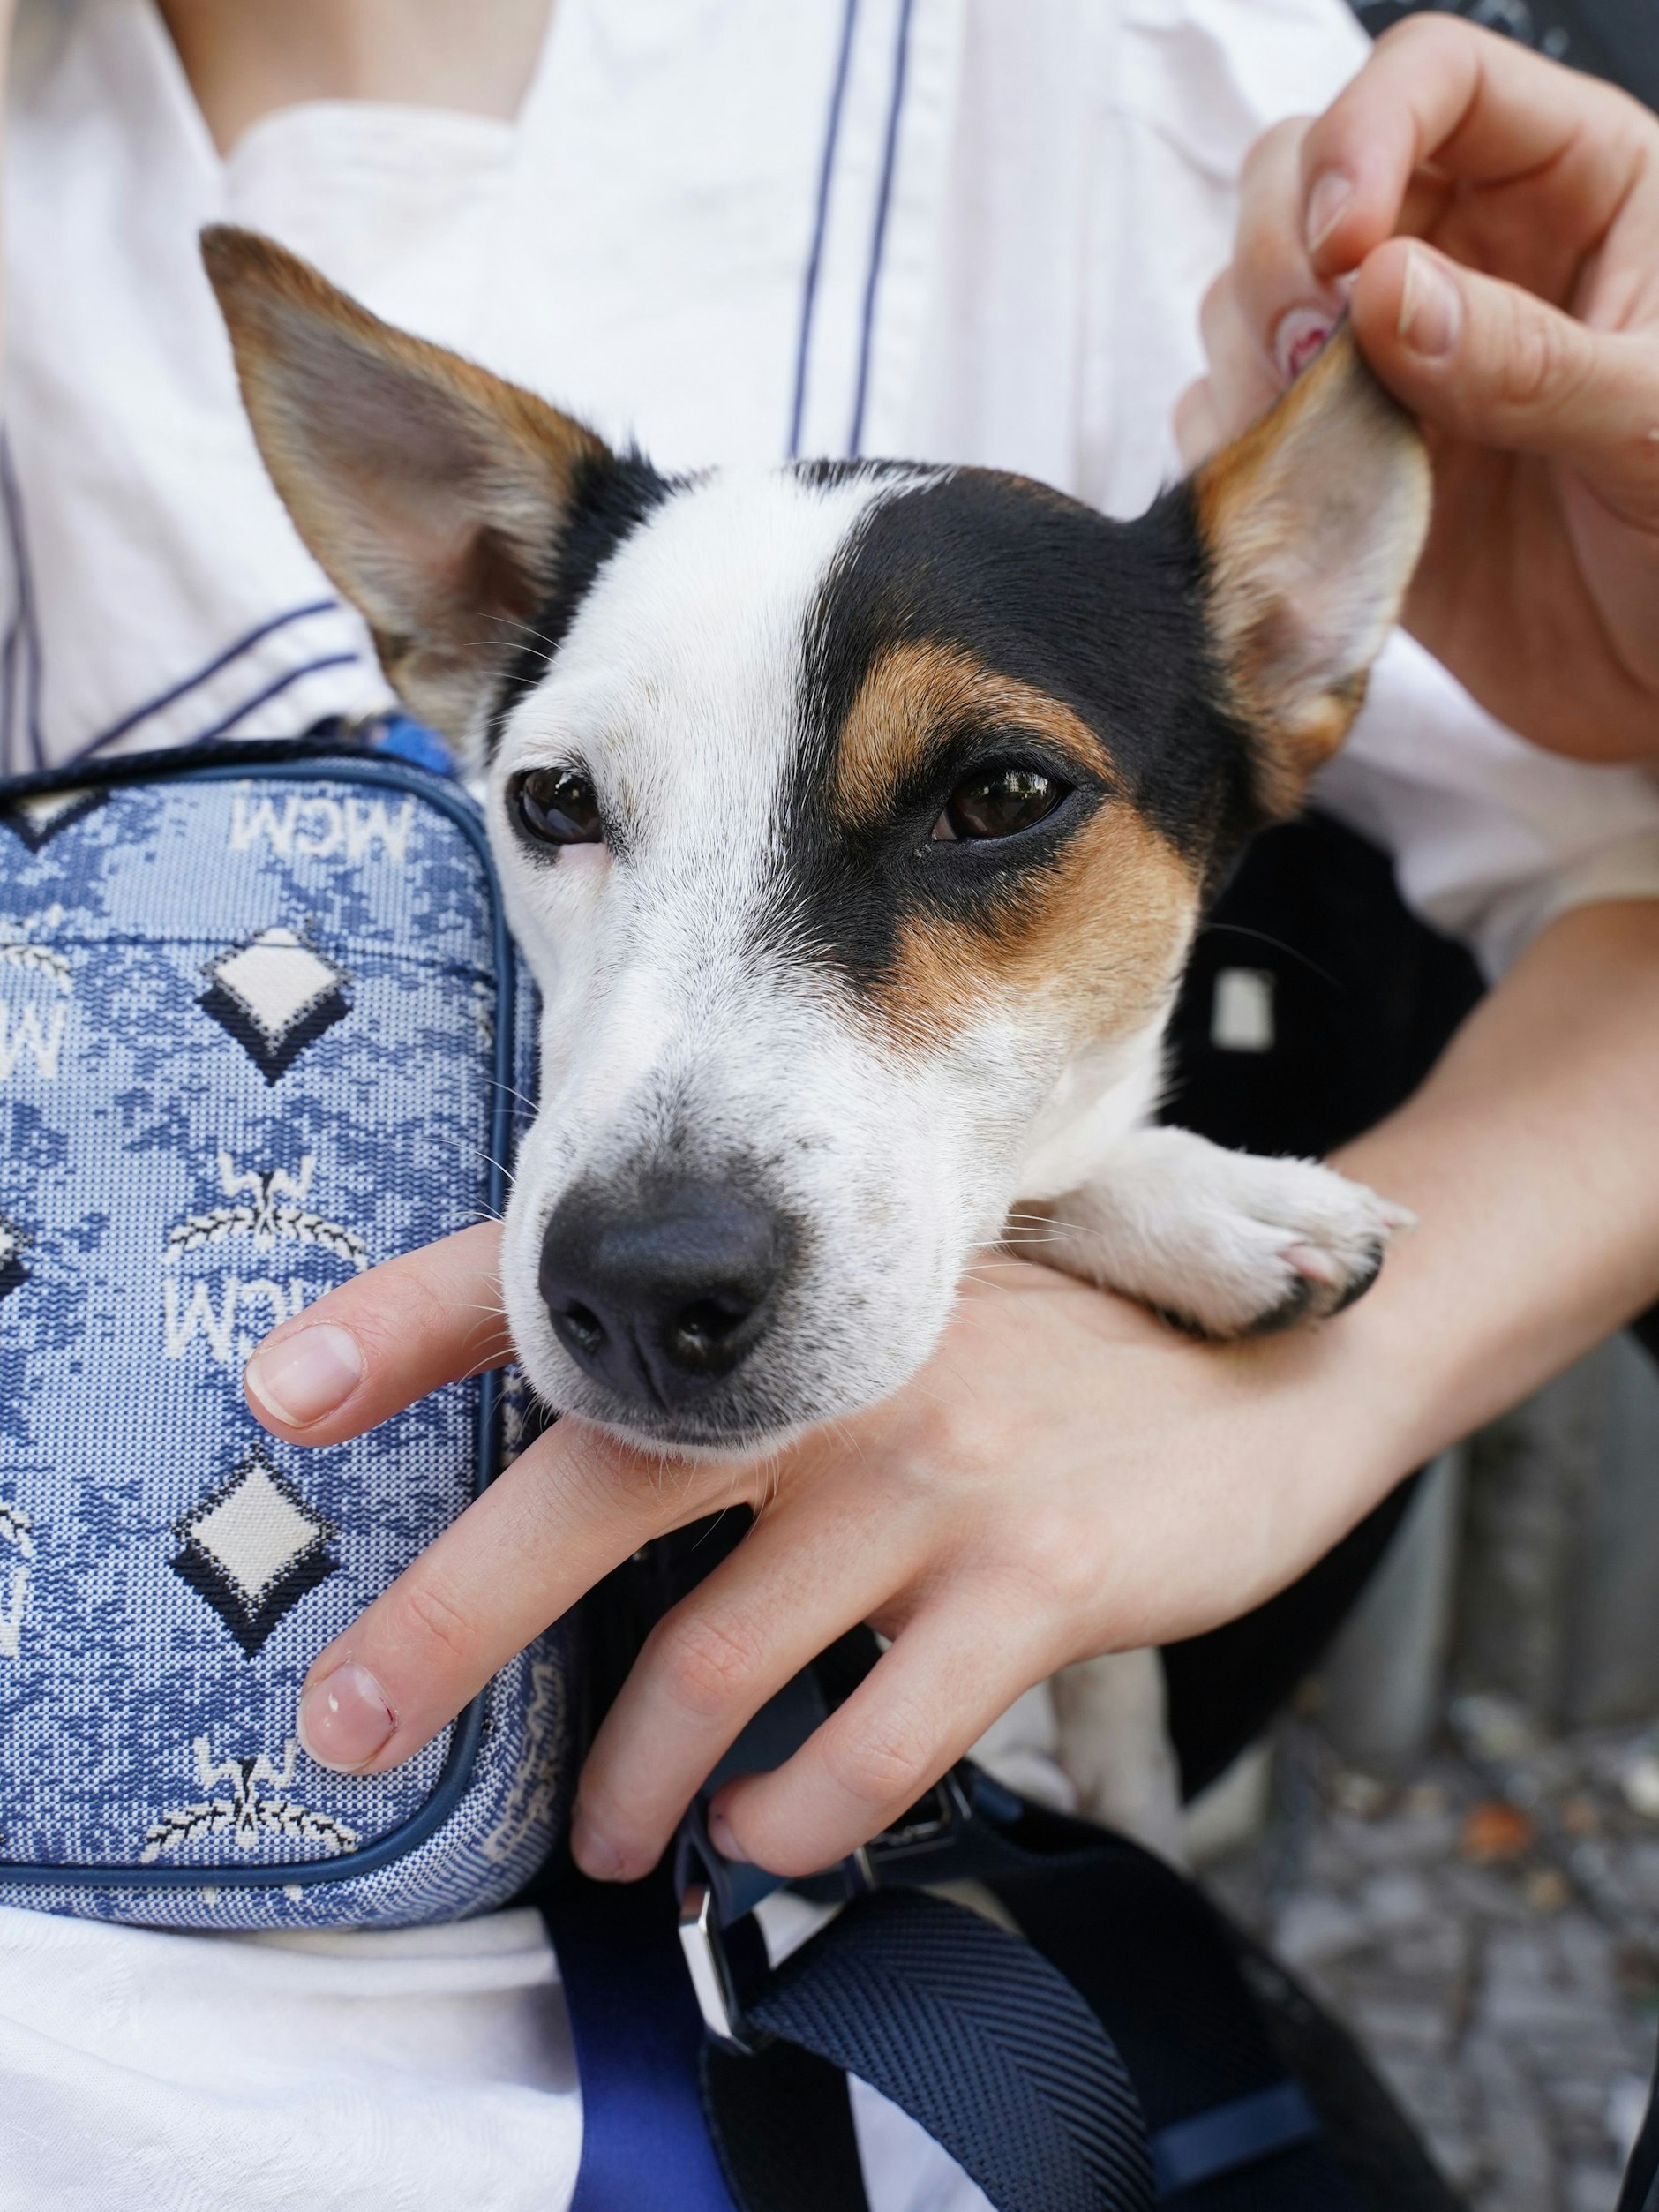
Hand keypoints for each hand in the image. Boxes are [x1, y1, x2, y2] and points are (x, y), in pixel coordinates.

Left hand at [244, 1228, 1391, 1879]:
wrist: (1283, 1372)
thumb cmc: (1068, 1348)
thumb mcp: (917, 1305)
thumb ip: (770, 1367)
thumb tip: (590, 1465)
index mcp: (795, 1302)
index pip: (577, 1285)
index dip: (410, 1324)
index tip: (279, 1394)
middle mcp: (846, 1372)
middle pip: (588, 1491)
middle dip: (446, 1623)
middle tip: (350, 1724)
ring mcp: (938, 1478)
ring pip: (710, 1660)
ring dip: (630, 1779)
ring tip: (611, 1840)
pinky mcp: (1033, 1588)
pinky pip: (865, 1748)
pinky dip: (790, 1817)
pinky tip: (767, 1828)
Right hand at [1179, 18, 1658, 762]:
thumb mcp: (1657, 436)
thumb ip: (1527, 359)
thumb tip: (1380, 292)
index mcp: (1578, 189)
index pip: (1434, 81)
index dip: (1366, 137)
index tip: (1343, 254)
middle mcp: (1466, 255)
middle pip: (1302, 173)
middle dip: (1279, 258)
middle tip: (1310, 362)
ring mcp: (1388, 362)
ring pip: (1250, 295)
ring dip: (1251, 363)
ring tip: (1315, 444)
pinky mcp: (1337, 463)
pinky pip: (1230, 423)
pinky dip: (1229, 453)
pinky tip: (1290, 495)